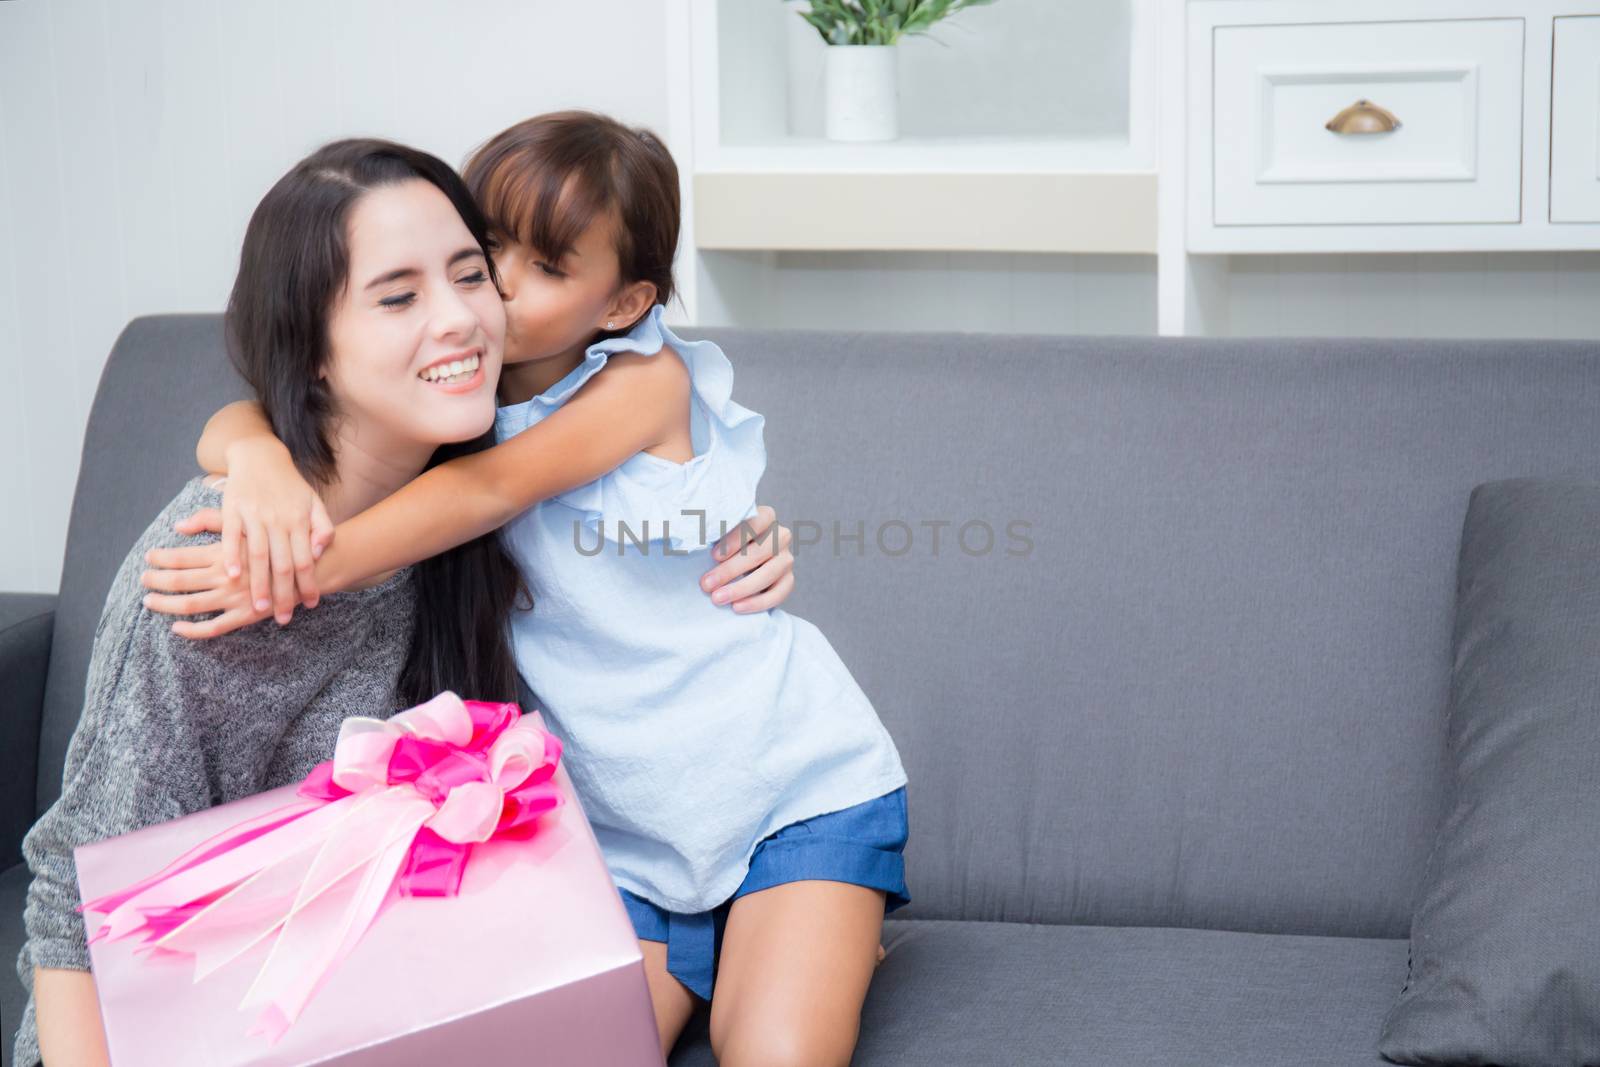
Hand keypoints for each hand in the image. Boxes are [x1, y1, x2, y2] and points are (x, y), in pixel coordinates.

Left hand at [140, 524, 273, 638]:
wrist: (314, 565)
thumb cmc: (279, 539)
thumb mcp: (248, 522)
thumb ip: (212, 521)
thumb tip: (180, 524)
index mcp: (226, 553)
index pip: (182, 557)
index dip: (161, 558)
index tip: (149, 557)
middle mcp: (227, 575)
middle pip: (180, 581)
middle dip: (156, 581)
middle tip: (142, 580)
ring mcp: (236, 597)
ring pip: (191, 605)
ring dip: (166, 605)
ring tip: (149, 601)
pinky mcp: (247, 615)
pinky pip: (214, 628)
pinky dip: (192, 631)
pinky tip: (177, 629)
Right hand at [188, 444, 332, 624]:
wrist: (260, 456)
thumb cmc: (289, 486)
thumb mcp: (313, 503)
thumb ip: (322, 527)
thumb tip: (318, 552)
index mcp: (299, 520)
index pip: (305, 559)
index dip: (308, 583)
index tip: (310, 604)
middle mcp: (278, 520)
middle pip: (282, 564)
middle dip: (284, 594)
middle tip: (284, 618)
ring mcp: (254, 515)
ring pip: (257, 555)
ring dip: (258, 584)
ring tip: (259, 608)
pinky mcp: (233, 509)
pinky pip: (230, 536)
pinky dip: (231, 556)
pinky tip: (232, 576)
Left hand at [700, 505, 794, 612]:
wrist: (736, 566)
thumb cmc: (722, 545)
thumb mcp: (716, 533)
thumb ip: (709, 531)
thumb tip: (685, 535)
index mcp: (765, 516)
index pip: (756, 521)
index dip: (735, 538)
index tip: (713, 555)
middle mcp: (781, 535)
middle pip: (761, 551)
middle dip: (731, 570)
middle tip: (706, 584)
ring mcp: (786, 558)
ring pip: (770, 573)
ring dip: (742, 588)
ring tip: (717, 598)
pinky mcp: (788, 580)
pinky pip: (779, 593)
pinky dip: (757, 602)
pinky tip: (737, 607)